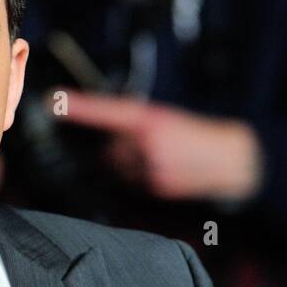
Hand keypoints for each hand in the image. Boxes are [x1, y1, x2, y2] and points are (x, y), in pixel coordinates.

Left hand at [59, 91, 263, 200]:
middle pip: (111, 149)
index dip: (80, 106)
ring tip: (162, 158)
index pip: (106, 110)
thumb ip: (137, 128)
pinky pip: (136, 183)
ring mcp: (150, 165)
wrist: (232, 158)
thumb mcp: (167, 119)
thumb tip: (111, 143)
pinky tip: (166, 171)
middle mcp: (146, 141)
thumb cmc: (197, 135)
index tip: (54, 101)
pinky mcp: (157, 185)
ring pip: (122, 168)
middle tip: (149, 145)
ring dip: (132, 165)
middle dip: (121, 149)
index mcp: (148, 118)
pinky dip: (145, 178)